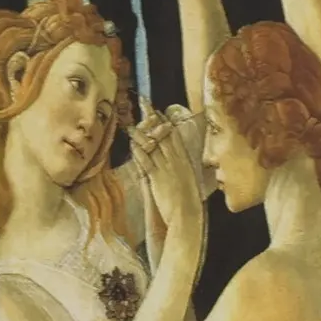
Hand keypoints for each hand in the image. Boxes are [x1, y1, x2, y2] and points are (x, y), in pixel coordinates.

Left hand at [136, 109, 203, 240]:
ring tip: (131, 124)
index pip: (174, 134)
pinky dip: (138, 151)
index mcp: (185, 160)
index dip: (165, 121)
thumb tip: (176, 162)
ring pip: (152, 145)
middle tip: (143, 103)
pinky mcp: (157, 178)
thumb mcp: (189, 181)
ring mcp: (166, 168)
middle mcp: (176, 160)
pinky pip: (146, 160)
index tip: (157, 111)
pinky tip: (132, 144)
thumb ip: (181, 169)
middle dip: (152, 117)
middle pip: (163, 133)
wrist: (187, 216)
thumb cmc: (189, 203)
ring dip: (140, 133)